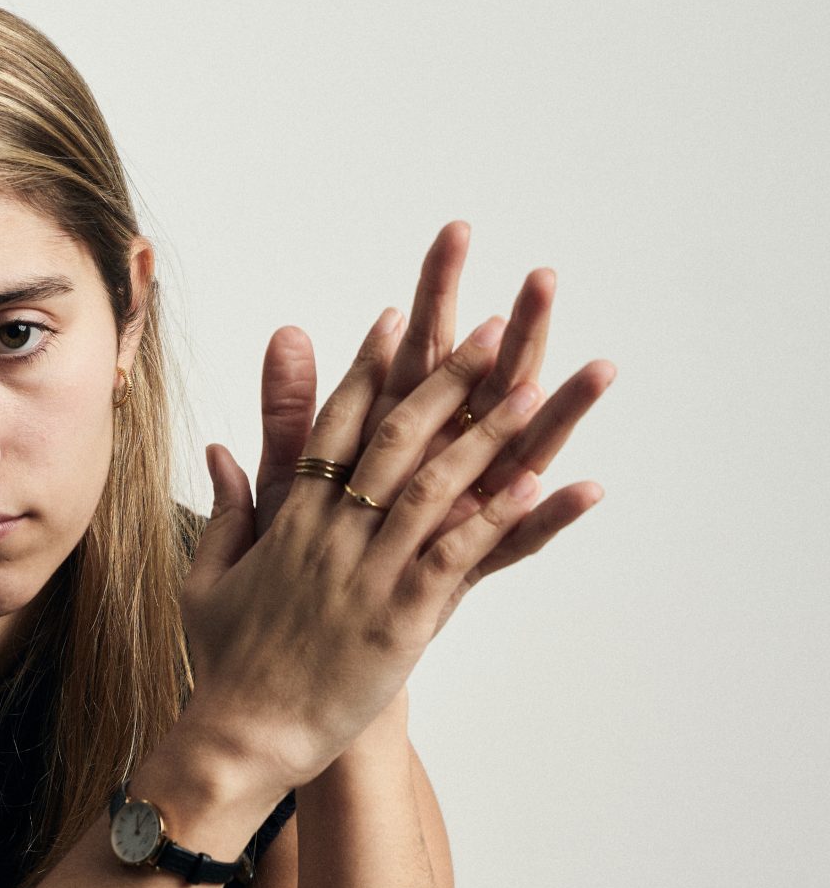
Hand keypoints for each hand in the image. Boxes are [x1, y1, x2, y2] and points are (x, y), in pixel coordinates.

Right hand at [180, 296, 611, 791]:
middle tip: (487, 330)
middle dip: (444, 379)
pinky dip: (497, 518)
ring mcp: (367, 574)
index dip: (368, 369)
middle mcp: (331, 535)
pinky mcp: (399, 619)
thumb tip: (219, 450)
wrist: (242, 736)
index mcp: (290, 522)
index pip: (334, 427)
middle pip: (395, 438)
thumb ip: (226, 510)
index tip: (398, 320)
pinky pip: (456, 556)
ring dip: (487, 434)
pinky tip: (535, 484)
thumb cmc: (226, 664)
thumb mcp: (209, 578)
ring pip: (435, 486)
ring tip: (531, 388)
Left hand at [249, 222, 612, 580]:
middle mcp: (442, 468)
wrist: (306, 656)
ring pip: (521, 456)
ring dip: (561, 414)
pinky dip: (550, 518)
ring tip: (601, 368)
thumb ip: (293, 410)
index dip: (436, 293)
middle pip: (486, 387)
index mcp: (398, 438)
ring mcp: (462, 516)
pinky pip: (518, 542)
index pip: (420, 350)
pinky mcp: (465, 572)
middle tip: (544, 276)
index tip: (455, 230)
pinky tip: (588, 489)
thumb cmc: (302, 566)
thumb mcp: (294, 480)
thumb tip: (285, 332)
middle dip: (516, 333)